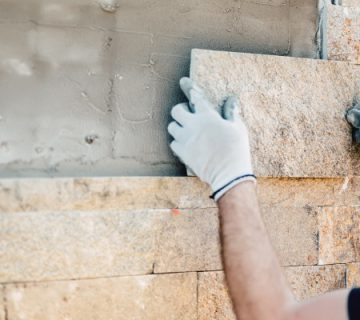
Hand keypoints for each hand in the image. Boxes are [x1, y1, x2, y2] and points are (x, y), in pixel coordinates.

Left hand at [168, 77, 255, 200]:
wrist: (228, 173)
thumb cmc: (236, 149)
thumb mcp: (238, 128)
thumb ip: (231, 112)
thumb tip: (231, 99)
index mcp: (208, 116)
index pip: (195, 96)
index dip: (189, 87)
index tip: (183, 82)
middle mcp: (193, 125)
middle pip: (176, 110)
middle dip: (181, 110)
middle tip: (188, 115)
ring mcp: (186, 139)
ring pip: (172, 126)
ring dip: (178, 127)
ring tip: (187, 131)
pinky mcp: (183, 153)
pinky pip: (173, 143)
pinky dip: (178, 142)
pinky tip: (186, 144)